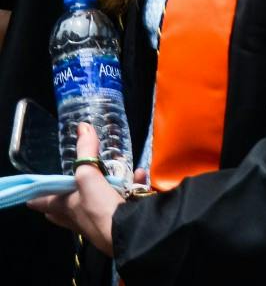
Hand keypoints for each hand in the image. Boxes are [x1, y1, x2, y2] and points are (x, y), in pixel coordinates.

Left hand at [28, 122, 119, 252]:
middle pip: (64, 206)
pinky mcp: (117, 220)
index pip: (40, 202)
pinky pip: (121, 199)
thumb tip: (83, 126)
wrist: (127, 232)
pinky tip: (139, 174)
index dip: (36, 194)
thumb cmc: (97, 207)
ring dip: (104, 184)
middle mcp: (76, 215)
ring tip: (113, 168)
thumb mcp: (88, 175)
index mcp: (62, 207)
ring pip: (94, 201)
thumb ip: (86, 151)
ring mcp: (96, 219)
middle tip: (69, 180)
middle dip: (67, 193)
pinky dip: (130, 185)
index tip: (35, 187)